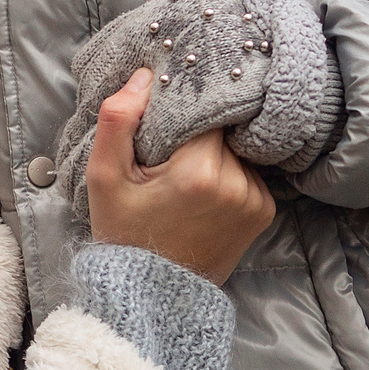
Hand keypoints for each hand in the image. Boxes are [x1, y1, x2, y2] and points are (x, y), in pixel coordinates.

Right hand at [85, 68, 274, 285]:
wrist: (153, 294)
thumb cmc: (124, 232)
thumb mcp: (104, 177)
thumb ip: (118, 119)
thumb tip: (147, 75)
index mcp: (199, 171)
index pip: (203, 106)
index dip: (183, 102)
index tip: (164, 110)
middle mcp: (237, 184)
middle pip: (222, 125)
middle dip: (198, 127)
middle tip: (169, 147)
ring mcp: (255, 200)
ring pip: (236, 146)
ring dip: (214, 149)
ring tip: (184, 171)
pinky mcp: (264, 212)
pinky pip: (247, 170)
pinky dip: (228, 171)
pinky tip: (202, 189)